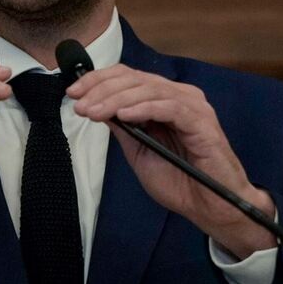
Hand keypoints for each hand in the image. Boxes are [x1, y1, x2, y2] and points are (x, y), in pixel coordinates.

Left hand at [67, 64, 275, 258]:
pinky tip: (123, 116)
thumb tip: (94, 105)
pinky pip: (169, 107)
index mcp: (164, 98)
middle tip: (79, 105)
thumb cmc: (178, 180)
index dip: (98, 80)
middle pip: (134, 78)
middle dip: (101, 89)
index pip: (127, 76)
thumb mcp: (139, 150)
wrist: (209, 207)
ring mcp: (192, 105)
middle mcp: (179, 95)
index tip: (73, 93)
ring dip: (116, 99)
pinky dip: (143, 108)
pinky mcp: (201, 121)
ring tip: (93, 112)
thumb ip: (122, 127)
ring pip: (148, 89)